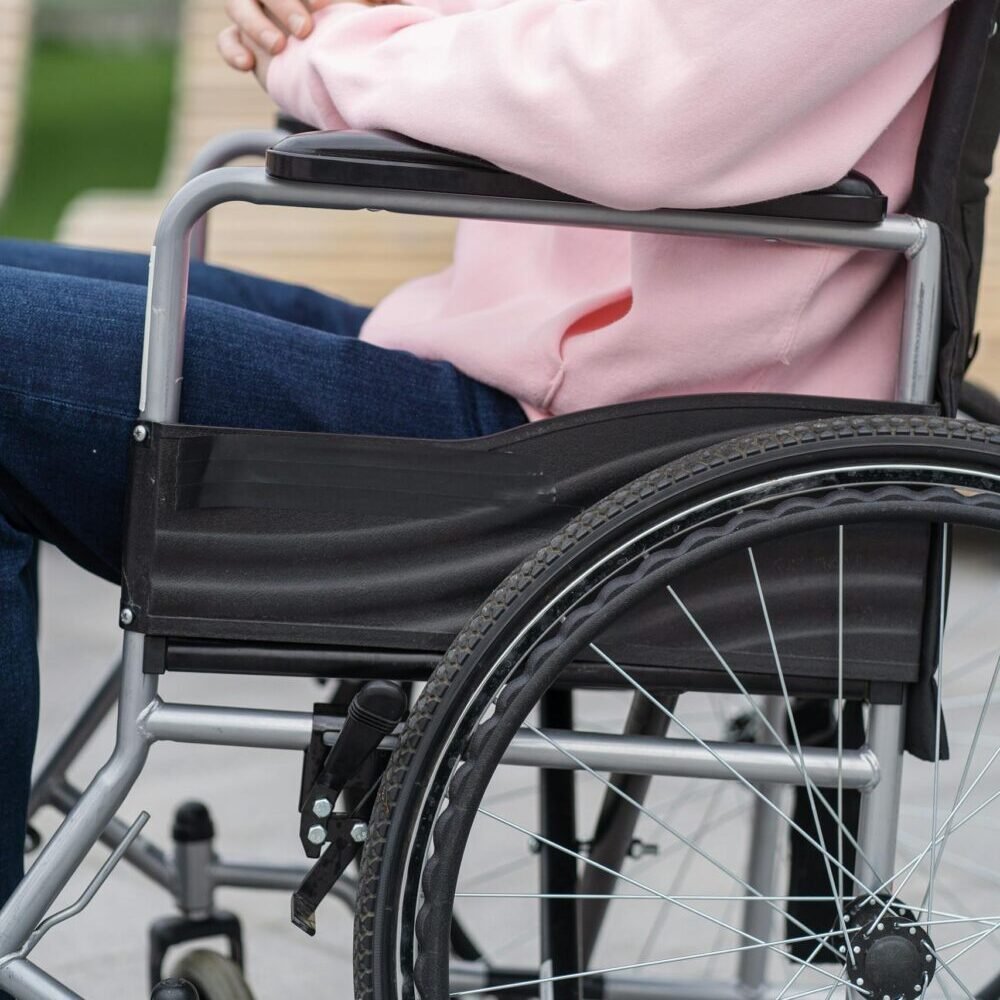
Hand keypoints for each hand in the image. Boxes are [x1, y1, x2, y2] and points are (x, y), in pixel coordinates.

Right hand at [218, 0, 393, 74]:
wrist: (333, 60)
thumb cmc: (352, 23)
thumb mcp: (366, 8)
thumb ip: (378, 0)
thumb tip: (404, 6)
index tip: (326, 4)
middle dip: (282, 5)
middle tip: (305, 29)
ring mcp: (254, 11)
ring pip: (238, 6)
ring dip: (255, 25)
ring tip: (279, 46)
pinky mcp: (244, 40)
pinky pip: (227, 39)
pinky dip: (232, 49)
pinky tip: (247, 64)